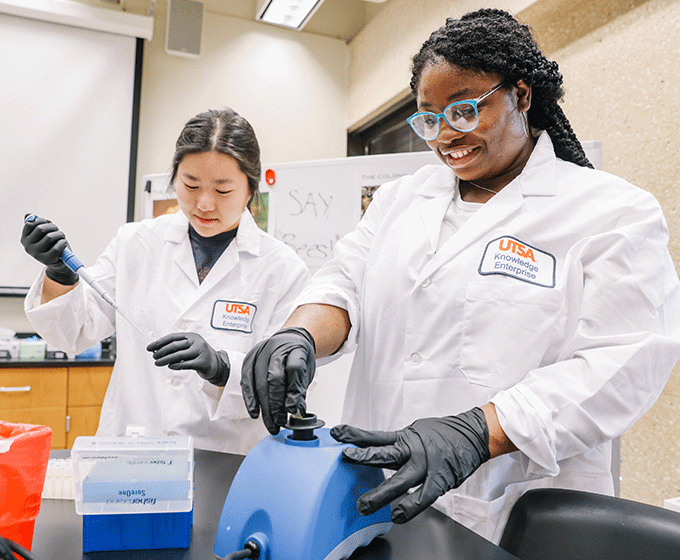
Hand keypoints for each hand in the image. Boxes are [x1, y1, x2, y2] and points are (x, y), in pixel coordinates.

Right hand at [21, 215, 77, 284]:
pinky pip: (57, 247)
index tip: (48, 223)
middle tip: (57, 230)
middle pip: (41, 229)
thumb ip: (35, 224)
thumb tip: (28, 215)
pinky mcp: (46, 260)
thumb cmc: (51, 244)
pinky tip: (63, 244)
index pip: (30, 224)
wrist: (59, 261)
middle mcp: (28, 247)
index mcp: (25, 239)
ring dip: (60, 234)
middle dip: (53, 227)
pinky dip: (63, 243)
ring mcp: (36, 254)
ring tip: (61, 237)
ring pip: (50, 237)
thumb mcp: (42, 233)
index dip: (42, 220)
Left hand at [147, 332, 229, 385]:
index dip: (160, 342)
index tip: (150, 347)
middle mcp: (197, 342)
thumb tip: (158, 350)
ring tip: (158, 362)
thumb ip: (177, 347)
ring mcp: (200, 352)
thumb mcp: (190, 347)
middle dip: (161, 351)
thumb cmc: (199, 355)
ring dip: (166, 359)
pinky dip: (176, 365)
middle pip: (175, 345)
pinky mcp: (202, 362)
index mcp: (192, 336)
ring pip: (179, 355)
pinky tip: (170, 366)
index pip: (173, 337)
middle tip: (154, 356)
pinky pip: (186, 364)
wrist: (216, 363)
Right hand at [241, 327, 315, 434]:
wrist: (287, 339)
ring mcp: (261, 353)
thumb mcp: (306, 369)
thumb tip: (296, 411)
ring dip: (264, 406)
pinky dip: (250, 399)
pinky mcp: (249, 359)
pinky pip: (247, 382)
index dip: (294, 391)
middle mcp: (276, 348)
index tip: (294, 408)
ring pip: (259, 382)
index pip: (295, 368)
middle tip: (280, 421)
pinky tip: (255, 412)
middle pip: (274, 378)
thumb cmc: (297, 356)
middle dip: (277, 404)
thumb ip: (300, 389)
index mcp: (296, 348)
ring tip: (270, 422)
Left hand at [330, 408, 490, 523]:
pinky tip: (396, 516)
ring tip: (363, 505)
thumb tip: (375, 449)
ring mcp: (426, 466)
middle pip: (385, 454)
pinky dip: (409, 508)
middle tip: (346, 459)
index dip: (356, 435)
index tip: (338, 435)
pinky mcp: (439, 480)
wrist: (473, 435)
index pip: (376, 436)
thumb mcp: (415, 432)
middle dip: (364, 457)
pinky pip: (422, 497)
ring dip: (380, 494)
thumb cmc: (442, 435)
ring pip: (400, 481)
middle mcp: (413, 450)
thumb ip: (397, 443)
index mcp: (405, 438)